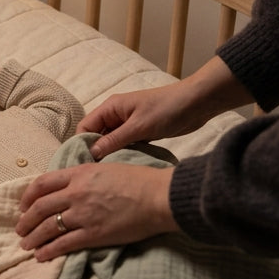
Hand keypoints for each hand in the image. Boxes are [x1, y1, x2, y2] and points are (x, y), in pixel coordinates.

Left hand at [15, 163, 177, 260]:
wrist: (158, 197)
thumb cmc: (139, 180)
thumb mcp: (106, 168)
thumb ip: (86, 175)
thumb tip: (72, 183)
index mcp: (79, 174)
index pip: (43, 183)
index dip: (28, 196)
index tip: (23, 205)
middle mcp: (76, 193)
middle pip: (40, 207)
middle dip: (26, 220)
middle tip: (20, 229)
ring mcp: (83, 214)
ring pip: (48, 227)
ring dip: (33, 237)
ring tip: (26, 245)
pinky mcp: (93, 234)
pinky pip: (64, 244)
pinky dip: (49, 250)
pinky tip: (40, 256)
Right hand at [78, 56, 251, 159]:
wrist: (196, 104)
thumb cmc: (166, 110)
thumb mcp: (138, 127)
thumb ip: (114, 141)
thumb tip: (91, 154)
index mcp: (110, 108)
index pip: (85, 127)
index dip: (81, 145)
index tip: (84, 166)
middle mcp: (115, 115)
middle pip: (95, 136)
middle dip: (94, 153)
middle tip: (95, 175)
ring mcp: (127, 124)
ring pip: (110, 142)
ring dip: (109, 155)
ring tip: (108, 175)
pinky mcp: (140, 132)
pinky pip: (124, 145)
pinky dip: (122, 155)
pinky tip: (124, 168)